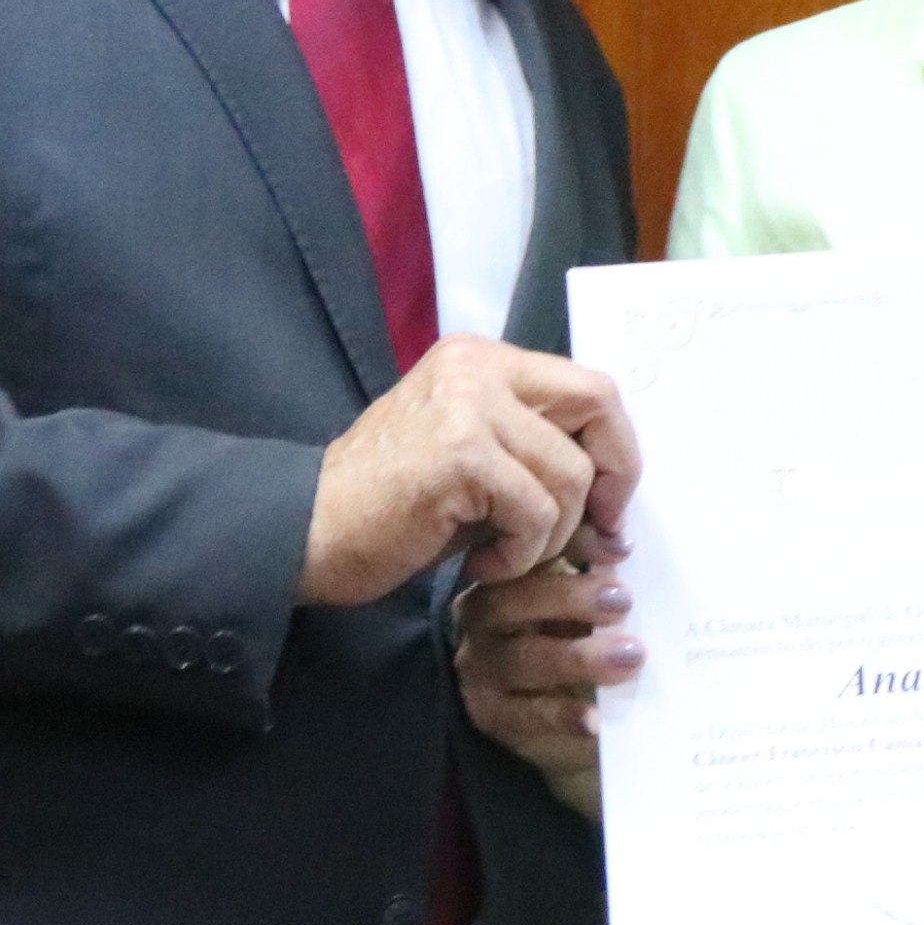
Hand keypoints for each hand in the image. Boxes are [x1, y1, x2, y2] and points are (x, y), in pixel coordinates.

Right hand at [299, 338, 639, 606]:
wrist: (307, 534)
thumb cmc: (390, 510)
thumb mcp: (474, 459)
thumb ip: (535, 453)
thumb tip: (616, 497)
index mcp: (482, 359)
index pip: (588, 386)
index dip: (616, 447)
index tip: (611, 505)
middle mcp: (477, 366)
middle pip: (597, 404)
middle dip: (612, 478)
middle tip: (598, 535)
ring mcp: (468, 404)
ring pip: (570, 473)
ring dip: (551, 534)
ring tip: (503, 555)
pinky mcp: (461, 453)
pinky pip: (536, 511)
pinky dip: (520, 553)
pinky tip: (480, 564)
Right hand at [453, 541, 641, 817]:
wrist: (569, 713)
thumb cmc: (583, 640)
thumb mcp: (593, 606)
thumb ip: (605, 576)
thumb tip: (636, 545)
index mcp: (510, 574)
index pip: (534, 549)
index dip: (575, 543)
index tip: (624, 548)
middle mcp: (484, 615)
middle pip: (512, 599)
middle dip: (570, 597)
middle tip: (624, 602)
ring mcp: (481, 667)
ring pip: (519, 658)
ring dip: (576, 658)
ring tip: (631, 657)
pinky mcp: (491, 715)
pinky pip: (521, 714)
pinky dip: (560, 715)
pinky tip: (595, 719)